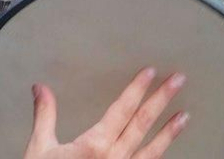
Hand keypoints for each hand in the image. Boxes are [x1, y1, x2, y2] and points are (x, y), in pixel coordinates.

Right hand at [23, 68, 187, 158]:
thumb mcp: (40, 149)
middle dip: (161, 100)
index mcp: (94, 146)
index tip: (150, 73)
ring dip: (169, 132)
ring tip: (184, 116)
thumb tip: (41, 89)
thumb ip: (45, 116)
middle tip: (178, 80)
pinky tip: (167, 151)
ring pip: (152, 150)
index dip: (137, 89)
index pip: (122, 110)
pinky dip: (159, 158)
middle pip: (142, 124)